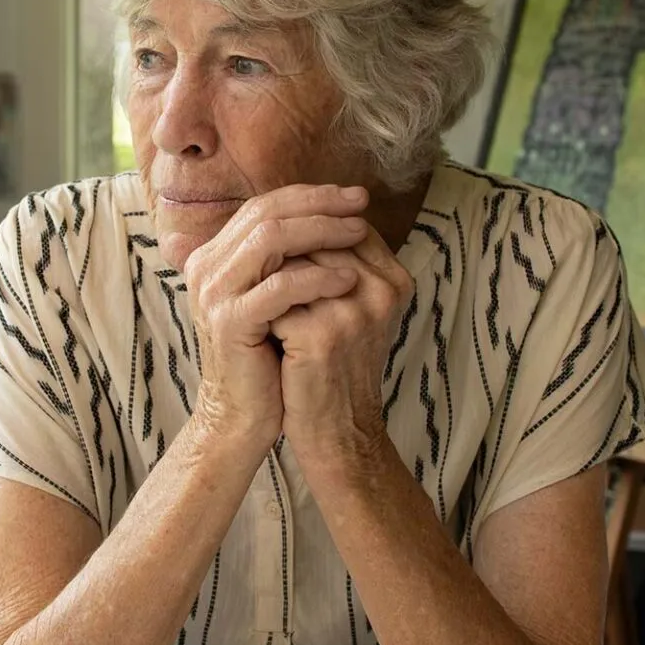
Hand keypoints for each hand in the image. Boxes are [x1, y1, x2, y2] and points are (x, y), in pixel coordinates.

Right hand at [180, 185, 372, 456]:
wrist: (244, 414)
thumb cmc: (267, 356)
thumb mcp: (276, 298)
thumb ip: (287, 258)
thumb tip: (333, 216)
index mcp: (213, 256)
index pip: (264, 205)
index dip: (311, 196)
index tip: (354, 197)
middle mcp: (205, 267)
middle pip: (266, 213)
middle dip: (320, 204)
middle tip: (361, 204)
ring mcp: (214, 293)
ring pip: (270, 239)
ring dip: (322, 232)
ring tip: (360, 233)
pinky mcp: (230, 321)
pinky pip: (279, 287)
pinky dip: (318, 279)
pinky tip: (349, 280)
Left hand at [268, 233, 413, 469]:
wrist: (338, 432)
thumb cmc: (339, 367)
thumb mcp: (355, 311)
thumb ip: (341, 264)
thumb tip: (298, 212)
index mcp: (395, 280)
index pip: (346, 225)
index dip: (308, 223)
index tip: (280, 231)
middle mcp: (381, 291)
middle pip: (318, 236)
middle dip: (282, 241)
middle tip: (252, 250)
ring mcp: (353, 312)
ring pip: (293, 261)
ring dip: (267, 268)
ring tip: (250, 279)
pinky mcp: (321, 335)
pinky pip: (276, 297)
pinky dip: (260, 302)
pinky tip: (253, 313)